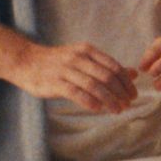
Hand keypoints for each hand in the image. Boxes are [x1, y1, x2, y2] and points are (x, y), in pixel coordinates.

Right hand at [10, 41, 136, 113]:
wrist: (26, 61)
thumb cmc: (58, 62)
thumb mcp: (84, 59)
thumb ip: (107, 67)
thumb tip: (134, 73)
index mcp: (87, 51)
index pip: (113, 66)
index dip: (126, 82)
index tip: (133, 95)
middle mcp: (78, 58)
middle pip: (107, 76)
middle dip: (121, 92)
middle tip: (127, 105)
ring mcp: (66, 70)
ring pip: (94, 86)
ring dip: (109, 100)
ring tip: (117, 110)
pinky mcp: (55, 83)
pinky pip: (76, 93)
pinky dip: (90, 102)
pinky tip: (98, 109)